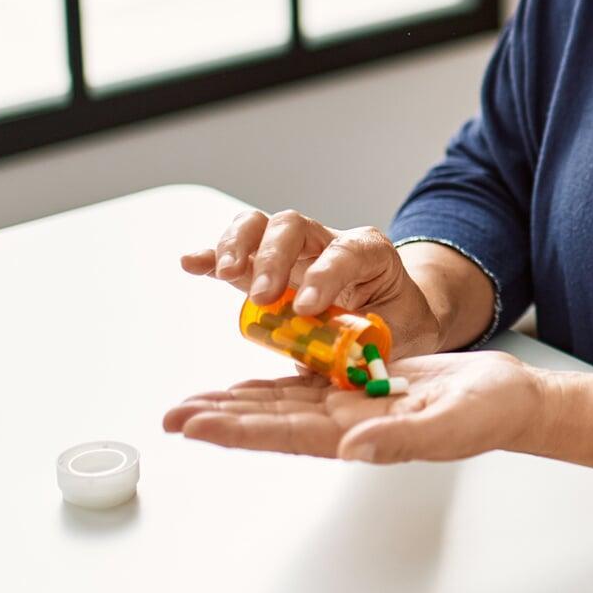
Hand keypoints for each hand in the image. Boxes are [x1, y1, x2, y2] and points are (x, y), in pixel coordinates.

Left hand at [162, 350, 546, 464]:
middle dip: (219, 417)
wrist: (512, 399)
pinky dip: (273, 381)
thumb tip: (352, 448)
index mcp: (360, 435)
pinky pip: (308, 383)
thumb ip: (400, 438)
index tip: (193, 426)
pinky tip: (249, 381)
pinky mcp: (365, 384)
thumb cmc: (489, 414)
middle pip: (269, 420)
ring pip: (281, 403)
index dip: (236, 429)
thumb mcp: (449, 424)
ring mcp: (353, 405)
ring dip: (236, 403)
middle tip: (170, 416)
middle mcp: (346, 424)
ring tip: (192, 403)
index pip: (284, 433)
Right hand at [180, 208, 446, 357]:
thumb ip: (376, 345)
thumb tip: (348, 366)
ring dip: (239, 246)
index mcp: (371, 254)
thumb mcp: (401, 334)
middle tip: (263, 296)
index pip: (345, 252)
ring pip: (262, 225)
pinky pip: (237, 252)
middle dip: (274, 257)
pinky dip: (212, 255)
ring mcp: (296, 251)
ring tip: (226, 274)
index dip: (324, 276)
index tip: (306, 307)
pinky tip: (191, 262)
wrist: (397, 311)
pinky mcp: (267, 267)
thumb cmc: (399, 322)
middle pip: (294, 225)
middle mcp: (329, 241)